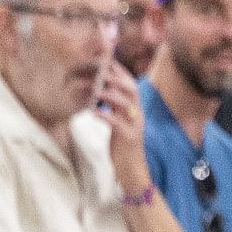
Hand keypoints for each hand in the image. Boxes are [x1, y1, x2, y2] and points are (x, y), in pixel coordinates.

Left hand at [95, 63, 151, 190]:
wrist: (132, 170)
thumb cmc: (123, 146)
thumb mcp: (118, 123)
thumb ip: (113, 108)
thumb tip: (102, 92)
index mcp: (135, 109)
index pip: (131, 85)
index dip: (120, 72)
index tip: (107, 61)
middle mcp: (137, 114)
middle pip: (132, 90)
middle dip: (117, 78)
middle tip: (102, 72)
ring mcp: (135, 126)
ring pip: (127, 104)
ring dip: (112, 95)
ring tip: (97, 91)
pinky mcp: (130, 138)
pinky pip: (118, 124)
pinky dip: (106, 116)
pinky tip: (94, 112)